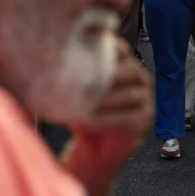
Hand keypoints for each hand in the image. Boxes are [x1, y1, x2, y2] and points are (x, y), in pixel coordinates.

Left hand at [73, 40, 152, 168]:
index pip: (122, 50)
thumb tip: (50, 60)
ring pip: (134, 94)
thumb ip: (71, 76)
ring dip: (109, 98)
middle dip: (111, 74)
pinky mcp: (144, 122)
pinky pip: (131, 118)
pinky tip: (93, 120)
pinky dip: (111, 119)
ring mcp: (144, 101)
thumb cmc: (83, 116)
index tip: (91, 46)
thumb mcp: (75, 93)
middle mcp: (138, 81)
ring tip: (88, 102)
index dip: (110, 47)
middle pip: (132, 70)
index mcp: (123, 67)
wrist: (92, 150)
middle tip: (88, 81)